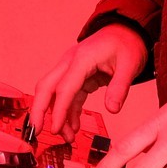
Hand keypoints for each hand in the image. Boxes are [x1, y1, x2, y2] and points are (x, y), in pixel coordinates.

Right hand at [29, 24, 146, 142]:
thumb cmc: (126, 44)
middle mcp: (70, 62)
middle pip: (46, 87)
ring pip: (54, 93)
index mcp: (82, 59)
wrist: (125, 30)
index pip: (64, 88)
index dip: (58, 110)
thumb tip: (112, 110)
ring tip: (68, 137)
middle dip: (39, 110)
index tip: (55, 129)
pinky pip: (67, 95)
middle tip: (37, 132)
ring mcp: (70, 69)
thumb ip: (120, 88)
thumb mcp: (129, 65)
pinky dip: (67, 111)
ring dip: (56, 115)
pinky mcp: (76, 76)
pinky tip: (73, 127)